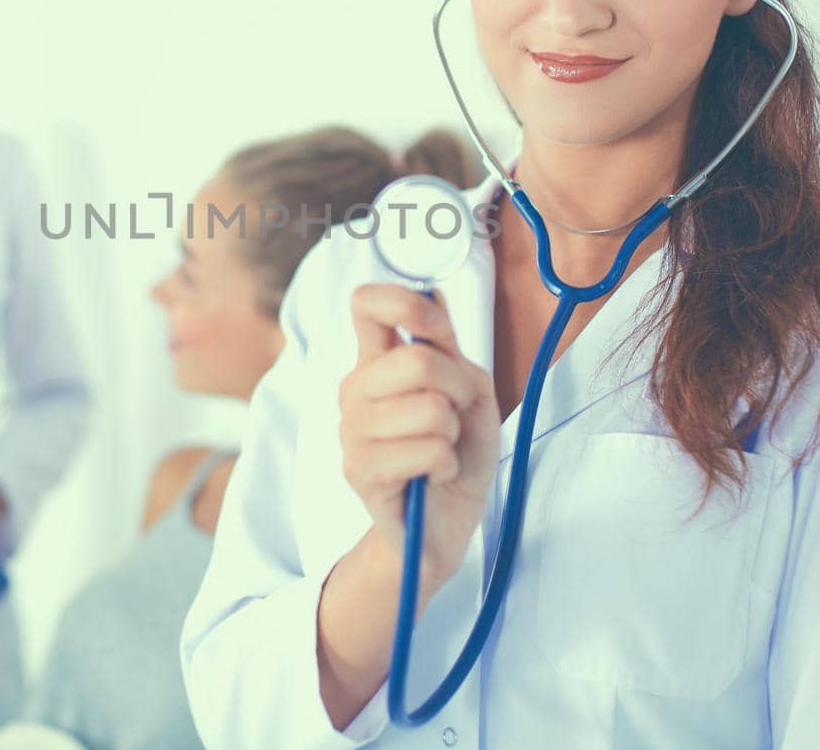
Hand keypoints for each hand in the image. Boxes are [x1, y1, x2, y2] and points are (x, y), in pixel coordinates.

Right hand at [338, 284, 499, 588]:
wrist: (443, 524)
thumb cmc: (456, 453)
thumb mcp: (468, 391)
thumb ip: (448, 348)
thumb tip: (433, 295)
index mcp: (377, 361)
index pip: (366, 304)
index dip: (405, 304)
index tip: (437, 329)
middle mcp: (355, 389)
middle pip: (418, 361)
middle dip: (460, 390)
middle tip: (457, 416)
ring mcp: (351, 429)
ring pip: (431, 410)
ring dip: (453, 433)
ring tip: (441, 450)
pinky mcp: (359, 469)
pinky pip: (428, 450)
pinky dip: (446, 464)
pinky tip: (433, 474)